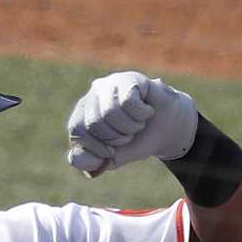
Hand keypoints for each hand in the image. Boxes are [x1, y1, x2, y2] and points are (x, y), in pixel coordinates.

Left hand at [66, 72, 197, 177]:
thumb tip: (73, 157)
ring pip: (111, 112)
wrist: (167, 129)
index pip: (77, 133)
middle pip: (94, 123)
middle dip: (116, 138)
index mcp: (80, 118)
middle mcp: (90, 98)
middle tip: (129, 135)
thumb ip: (90, 162)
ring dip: (131, 126)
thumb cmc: (136, 141)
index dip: (97, 148)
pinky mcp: (128, 79)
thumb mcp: (111, 159)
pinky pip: (128, 102)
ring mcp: (108, 85)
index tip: (112, 151)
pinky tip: (146, 111)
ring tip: (138, 123)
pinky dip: (142, 114)